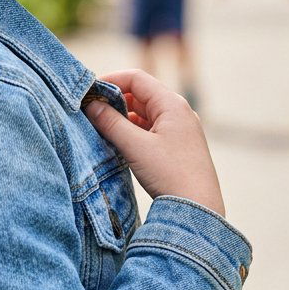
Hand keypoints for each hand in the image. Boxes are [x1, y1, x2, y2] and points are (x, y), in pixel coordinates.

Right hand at [84, 69, 225, 216]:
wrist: (199, 210)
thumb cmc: (170, 175)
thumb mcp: (135, 146)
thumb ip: (110, 122)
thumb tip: (91, 105)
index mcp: (172, 104)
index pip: (136, 79)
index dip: (111, 80)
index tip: (89, 92)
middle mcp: (179, 112)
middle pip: (140, 94)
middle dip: (114, 100)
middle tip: (91, 112)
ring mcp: (180, 129)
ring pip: (145, 113)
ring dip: (123, 117)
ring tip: (102, 129)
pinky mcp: (179, 146)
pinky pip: (151, 129)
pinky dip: (134, 131)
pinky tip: (120, 143)